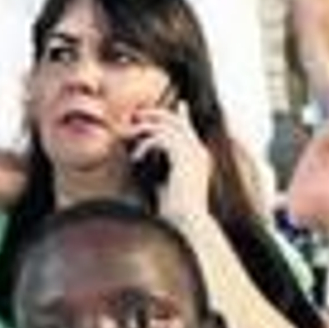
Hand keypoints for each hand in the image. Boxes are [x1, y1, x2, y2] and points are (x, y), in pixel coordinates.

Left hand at [126, 101, 211, 218]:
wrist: (187, 223)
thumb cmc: (176, 214)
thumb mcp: (167, 189)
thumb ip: (161, 174)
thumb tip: (146, 168)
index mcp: (199, 159)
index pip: (191, 131)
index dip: (184, 116)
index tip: (180, 104)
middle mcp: (199, 152)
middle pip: (178, 122)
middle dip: (157, 114)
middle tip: (138, 115)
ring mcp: (193, 153)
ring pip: (168, 126)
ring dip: (146, 128)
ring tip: (129, 135)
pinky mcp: (184, 157)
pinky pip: (161, 138)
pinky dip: (145, 145)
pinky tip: (136, 157)